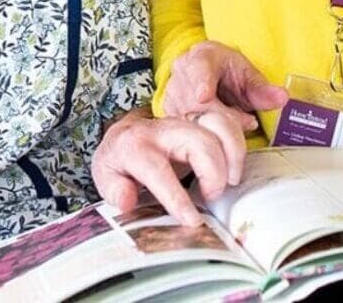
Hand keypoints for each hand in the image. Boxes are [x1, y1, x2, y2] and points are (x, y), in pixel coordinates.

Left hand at [92, 107, 252, 226]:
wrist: (125, 134)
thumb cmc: (119, 161)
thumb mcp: (105, 176)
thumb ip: (114, 189)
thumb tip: (127, 200)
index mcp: (135, 146)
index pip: (158, 169)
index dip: (176, 197)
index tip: (192, 220)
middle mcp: (162, 129)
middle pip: (197, 140)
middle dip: (213, 172)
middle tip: (212, 197)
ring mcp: (184, 121)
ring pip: (217, 125)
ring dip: (232, 153)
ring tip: (230, 180)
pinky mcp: (199, 121)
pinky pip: (226, 121)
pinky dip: (237, 140)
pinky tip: (235, 163)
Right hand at [162, 41, 287, 129]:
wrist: (212, 76)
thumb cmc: (229, 73)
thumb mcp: (249, 76)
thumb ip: (263, 89)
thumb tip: (282, 97)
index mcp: (201, 55)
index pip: (199, 68)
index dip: (202, 83)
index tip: (204, 97)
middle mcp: (182, 71)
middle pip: (196, 101)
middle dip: (223, 116)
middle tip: (248, 122)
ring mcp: (172, 91)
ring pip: (189, 117)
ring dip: (215, 127)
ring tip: (236, 122)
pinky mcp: (168, 111)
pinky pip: (184, 129)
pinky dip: (203, 134)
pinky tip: (217, 131)